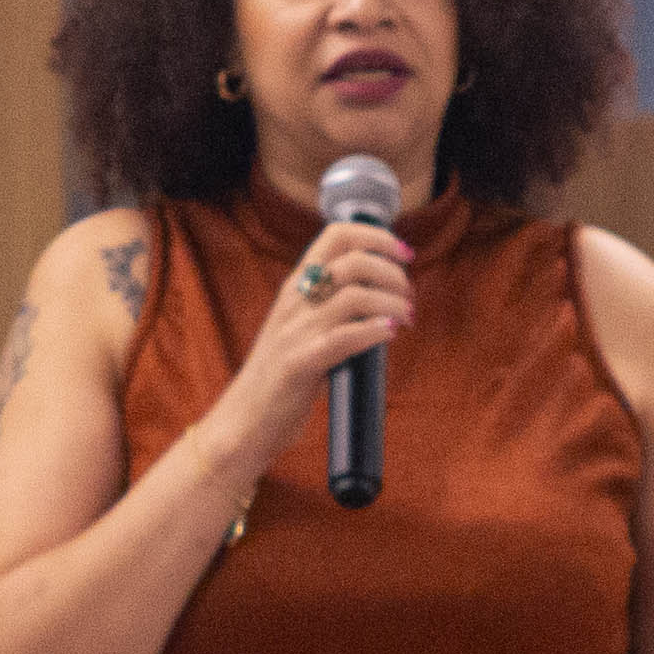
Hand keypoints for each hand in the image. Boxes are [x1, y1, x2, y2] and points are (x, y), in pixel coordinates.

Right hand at [220, 216, 411, 444]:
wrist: (245, 419)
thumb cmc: (281, 376)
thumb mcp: (300, 327)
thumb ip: (330, 306)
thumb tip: (381, 295)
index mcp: (296, 286)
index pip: (337, 235)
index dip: (378, 237)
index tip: (405, 254)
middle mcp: (295, 301)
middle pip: (354, 262)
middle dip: (393, 274)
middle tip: (409, 296)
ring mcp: (296, 331)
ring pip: (355, 297)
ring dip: (392, 303)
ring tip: (406, 318)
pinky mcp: (302, 362)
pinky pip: (346, 337)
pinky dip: (375, 331)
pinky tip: (390, 334)